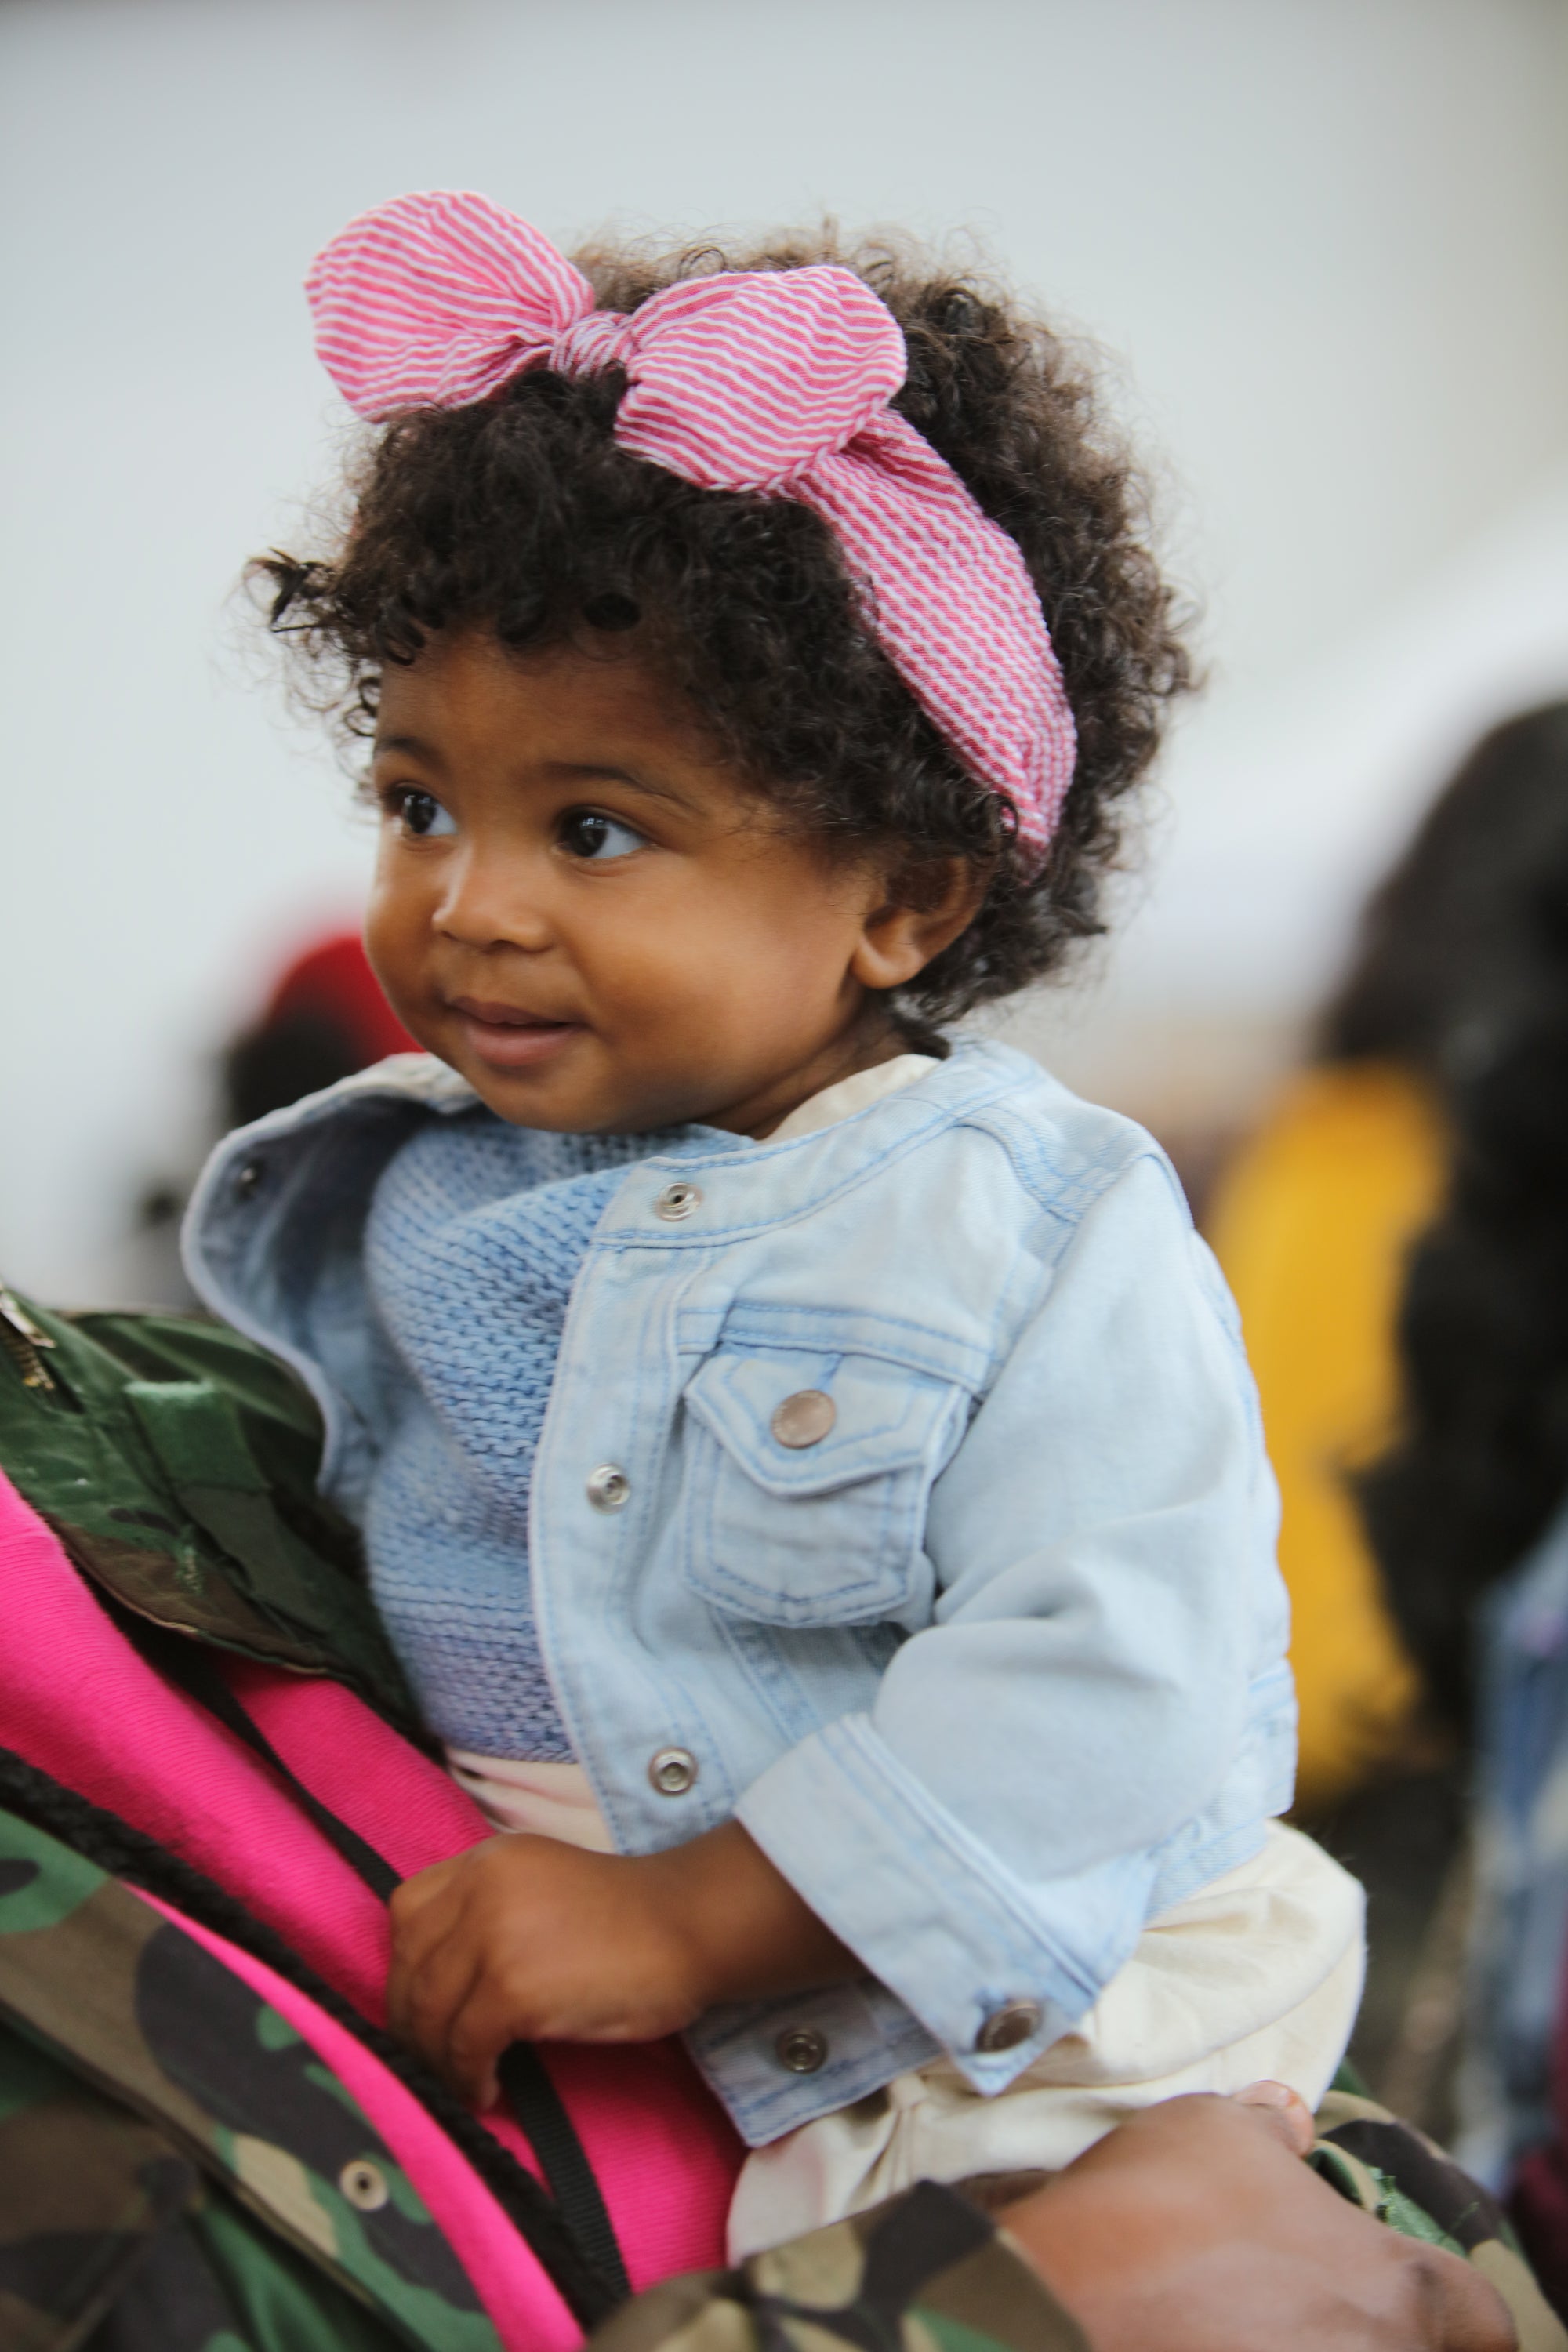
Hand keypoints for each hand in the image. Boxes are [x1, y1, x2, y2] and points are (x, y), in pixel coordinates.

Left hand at [385, 1821, 853, 2106]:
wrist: (690, 1927)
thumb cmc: (628, 1920)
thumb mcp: (543, 1887)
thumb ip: (491, 1911)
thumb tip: (440, 1984)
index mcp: (488, 1860)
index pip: (407, 1912)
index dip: (406, 1968)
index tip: (422, 2008)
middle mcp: (481, 1887)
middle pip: (410, 1965)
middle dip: (412, 2023)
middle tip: (431, 2061)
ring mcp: (494, 1935)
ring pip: (430, 2010)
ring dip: (436, 2058)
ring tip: (460, 2083)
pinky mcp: (513, 1986)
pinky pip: (464, 2045)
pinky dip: (467, 2077)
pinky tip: (487, 2091)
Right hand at [1004, 2084, 1515, 2351]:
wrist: (1062, 2315)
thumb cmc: (1156, 2211)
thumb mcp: (1212, 2131)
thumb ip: (1268, 2131)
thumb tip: (1286, 2120)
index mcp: (1395, 2289)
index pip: (1479, 2319)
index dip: (1448, 2304)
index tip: (1394, 2283)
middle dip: (1354, 2323)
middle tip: (1290, 2293)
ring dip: (1298, 2345)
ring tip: (1231, 2319)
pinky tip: (1193, 2342)